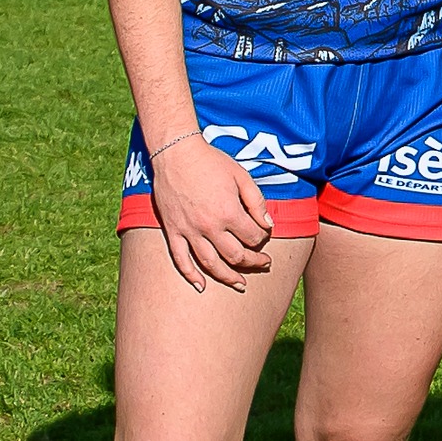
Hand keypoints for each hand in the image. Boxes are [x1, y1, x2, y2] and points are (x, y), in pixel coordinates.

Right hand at [150, 137, 275, 292]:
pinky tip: (202, 287)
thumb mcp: (241, 176)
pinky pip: (181, 260)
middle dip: (253, 262)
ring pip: (211, 264)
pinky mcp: (173, 231)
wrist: (175, 154)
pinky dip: (191, 276)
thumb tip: (268, 225)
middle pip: (236, 255)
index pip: (253, 237)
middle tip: (263, 263)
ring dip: (228, 277)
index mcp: (229, 212)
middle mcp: (210, 227)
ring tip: (241, 284)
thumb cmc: (211, 162)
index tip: (264, 235)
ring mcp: (189, 231)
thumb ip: (257, 201)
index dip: (263, 238)